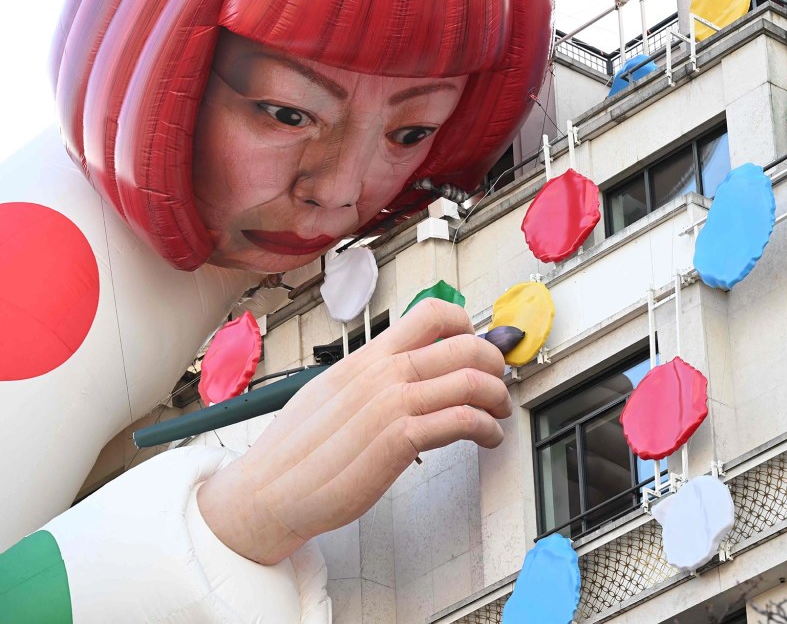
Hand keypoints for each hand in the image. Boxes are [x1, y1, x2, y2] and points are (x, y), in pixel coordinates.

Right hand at [197, 299, 510, 564]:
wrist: (268, 491)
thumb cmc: (296, 450)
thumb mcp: (331, 392)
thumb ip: (371, 375)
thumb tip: (403, 365)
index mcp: (366, 357)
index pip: (431, 314)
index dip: (468, 324)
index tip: (478, 344)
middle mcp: (381, 373)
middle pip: (464, 345)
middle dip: (495, 363)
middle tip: (499, 382)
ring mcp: (390, 404)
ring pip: (470, 381)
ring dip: (498, 397)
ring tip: (499, 413)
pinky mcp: (398, 440)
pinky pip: (462, 420)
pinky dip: (487, 428)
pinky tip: (487, 437)